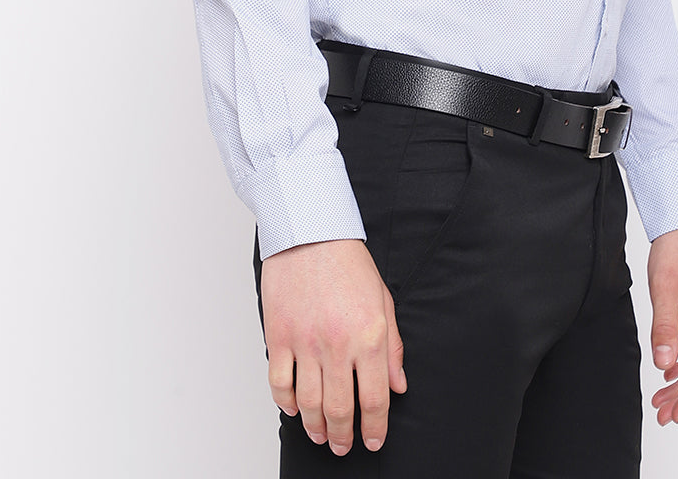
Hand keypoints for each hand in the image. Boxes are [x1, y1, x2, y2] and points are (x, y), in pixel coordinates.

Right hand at [260, 238, 406, 455]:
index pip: (375, 399)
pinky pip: (279, 383)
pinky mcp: (279, 337)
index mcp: (369, 336)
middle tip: (344, 446)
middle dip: (343, 436)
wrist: (311, 233)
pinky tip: (293, 408)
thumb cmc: (348, 263)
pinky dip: (286, 403)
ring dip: (315, 427)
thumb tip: (398, 385)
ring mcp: (305, 343)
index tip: (373, 441)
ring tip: (320, 435)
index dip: (374, 428)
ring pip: (308, 404)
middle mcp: (338, 345)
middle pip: (339, 409)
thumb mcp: (383, 301)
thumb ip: (393, 347)